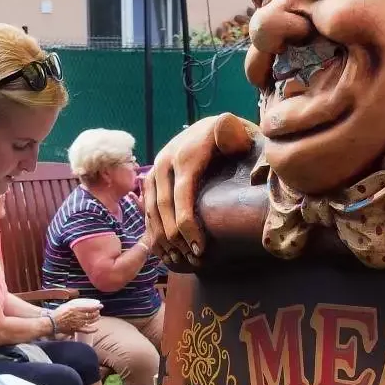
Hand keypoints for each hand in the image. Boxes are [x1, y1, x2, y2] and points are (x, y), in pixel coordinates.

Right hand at [53, 304, 101, 333]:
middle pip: (92, 315)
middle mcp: (78, 316)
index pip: (90, 308)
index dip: (97, 307)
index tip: (101, 306)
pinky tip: (96, 328)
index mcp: (76, 309)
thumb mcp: (67, 305)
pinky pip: (86, 330)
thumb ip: (75, 304)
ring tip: (98, 317)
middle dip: (97, 313)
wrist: (53, 322)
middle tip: (98, 311)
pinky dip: (92, 330)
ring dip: (96, 319)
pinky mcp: (76, 329)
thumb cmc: (58, 313)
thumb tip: (82, 304)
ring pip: (90, 321)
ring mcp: (78, 323)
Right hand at [143, 113, 257, 264]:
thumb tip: (227, 138)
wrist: (212, 125)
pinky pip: (147, 209)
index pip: (181, 196)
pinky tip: (164, 250)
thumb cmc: (232, 136)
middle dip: (175, 238)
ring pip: (151, 210)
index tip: (199, 249)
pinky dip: (153, 230)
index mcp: (185, 155)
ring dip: (161, 238)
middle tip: (191, 260)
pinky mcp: (152, 179)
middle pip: (162, 207)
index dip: (188, 225)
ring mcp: (155, 171)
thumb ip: (234, 134)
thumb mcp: (238, 132)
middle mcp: (164, 162)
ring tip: (177, 260)